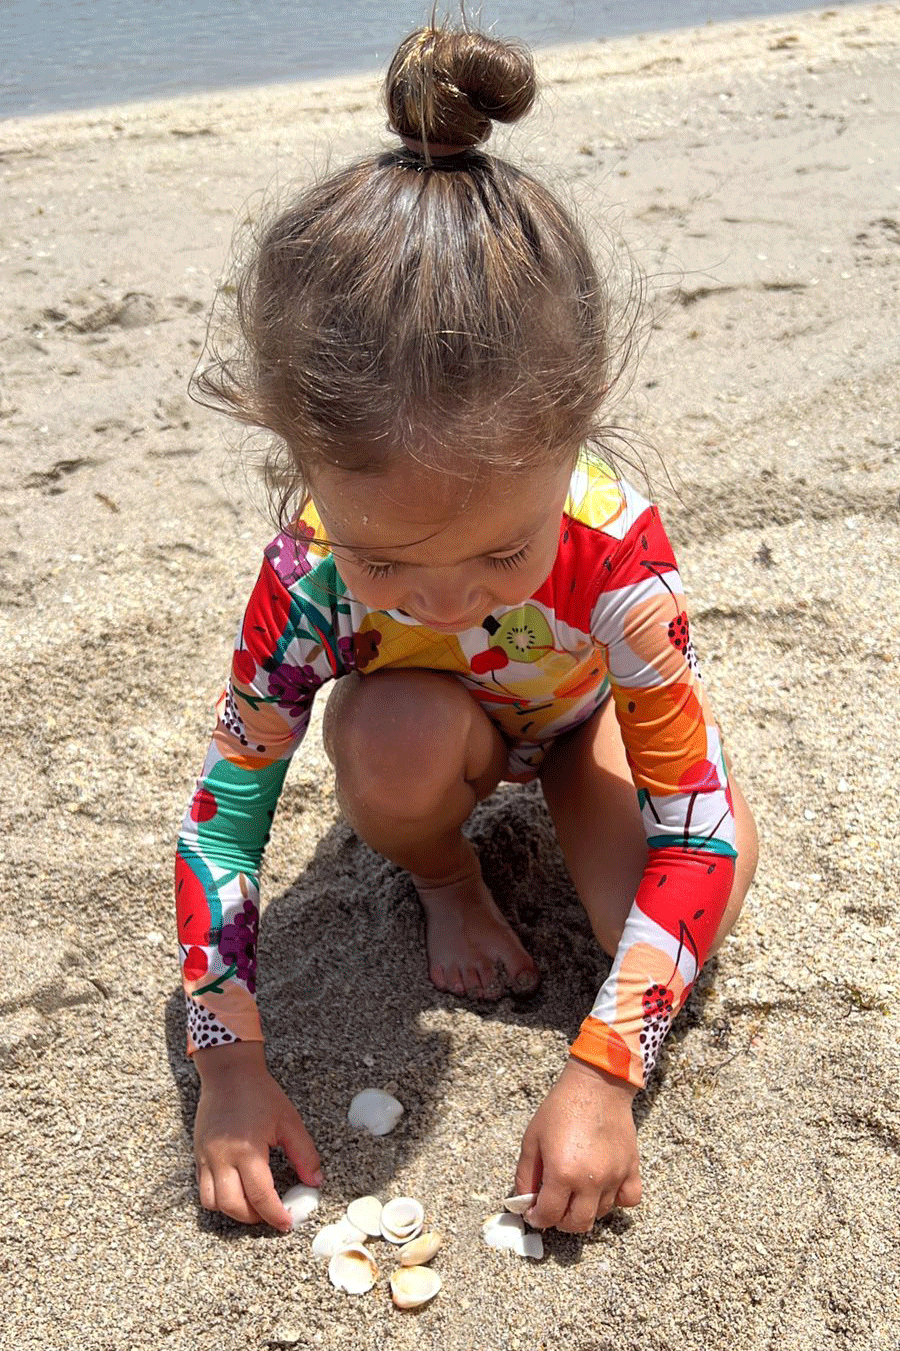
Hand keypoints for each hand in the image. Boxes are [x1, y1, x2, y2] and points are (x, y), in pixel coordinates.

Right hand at [193, 1041, 321, 1231]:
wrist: (229, 1073)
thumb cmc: (260, 1094)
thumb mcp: (289, 1121)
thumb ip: (304, 1154)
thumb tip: (315, 1182)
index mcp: (247, 1150)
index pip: (260, 1197)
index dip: (275, 1215)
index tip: (287, 1223)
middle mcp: (222, 1158)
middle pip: (233, 1206)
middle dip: (255, 1218)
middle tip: (272, 1215)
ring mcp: (206, 1158)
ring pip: (213, 1203)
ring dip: (234, 1211)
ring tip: (254, 1206)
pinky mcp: (198, 1155)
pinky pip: (203, 1189)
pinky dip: (218, 1199)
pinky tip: (236, 1191)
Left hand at [513, 1056, 640, 1232]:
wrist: (596, 1085)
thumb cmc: (561, 1108)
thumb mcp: (532, 1139)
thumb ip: (525, 1175)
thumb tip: (525, 1202)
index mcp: (562, 1173)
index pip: (549, 1215)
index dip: (537, 1219)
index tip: (534, 1213)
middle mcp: (591, 1180)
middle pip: (578, 1224)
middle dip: (560, 1222)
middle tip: (554, 1207)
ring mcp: (614, 1176)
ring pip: (601, 1214)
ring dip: (585, 1210)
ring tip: (575, 1191)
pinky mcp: (631, 1168)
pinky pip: (629, 1200)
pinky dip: (616, 1200)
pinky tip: (604, 1188)